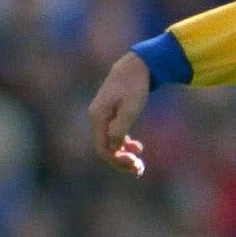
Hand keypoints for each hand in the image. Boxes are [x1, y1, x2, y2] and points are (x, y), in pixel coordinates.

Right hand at [88, 51, 151, 176]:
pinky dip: (124, 143)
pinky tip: (136, 146)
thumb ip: (120, 128)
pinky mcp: (110, 113)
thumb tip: (113, 148)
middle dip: (121, 161)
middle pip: (105, 147)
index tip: (135, 165)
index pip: (103, 148)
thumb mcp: (131, 108)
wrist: (135, 66)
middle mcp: (96, 117)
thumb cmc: (134, 86)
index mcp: (98, 117)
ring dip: (123, 154)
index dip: (117, 160)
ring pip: (109, 142)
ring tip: (139, 163)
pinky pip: (113, 134)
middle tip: (140, 169)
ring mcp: (102, 115)